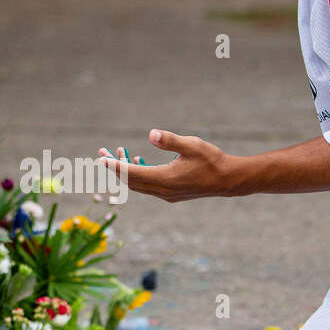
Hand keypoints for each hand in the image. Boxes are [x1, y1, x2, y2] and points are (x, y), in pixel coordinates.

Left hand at [97, 129, 231, 202]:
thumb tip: (151, 134)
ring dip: (126, 170)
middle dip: (115, 167)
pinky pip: (147, 186)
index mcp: (164, 179)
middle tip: (102, 152)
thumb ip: (170, 140)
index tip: (100, 159)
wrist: (228, 180)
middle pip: (131, 181)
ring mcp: (166, 194)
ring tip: (118, 152)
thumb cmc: (212, 160)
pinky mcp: (171, 194)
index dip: (115, 166)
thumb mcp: (191, 145)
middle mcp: (162, 190)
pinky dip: (138, 175)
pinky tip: (138, 161)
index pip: (132, 174)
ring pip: (138, 184)